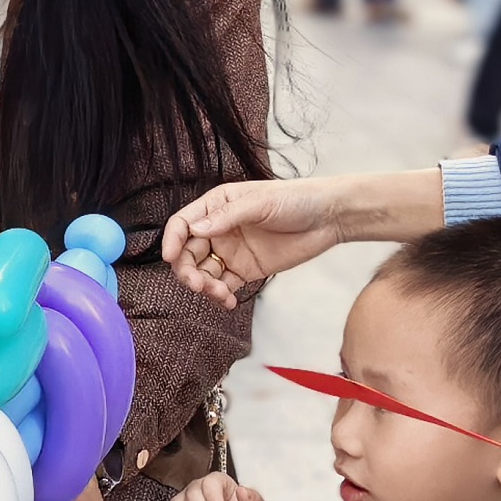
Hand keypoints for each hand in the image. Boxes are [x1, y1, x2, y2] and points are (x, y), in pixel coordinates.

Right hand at [165, 170, 442, 307]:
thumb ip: (227, 217)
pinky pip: (223, 286)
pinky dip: (220, 296)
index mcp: (216, 206)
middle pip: (188, 253)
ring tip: (219, 294)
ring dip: (204, 286)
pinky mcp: (246, 271)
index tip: (171, 258)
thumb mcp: (260, 203)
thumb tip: (195, 230)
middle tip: (199, 284)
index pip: (183, 224)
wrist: (329, 217)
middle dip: (187, 271)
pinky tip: (227, 301)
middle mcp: (218, 229)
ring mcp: (231, 251)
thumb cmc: (296, 199)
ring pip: (203, 273)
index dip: (171, 241)